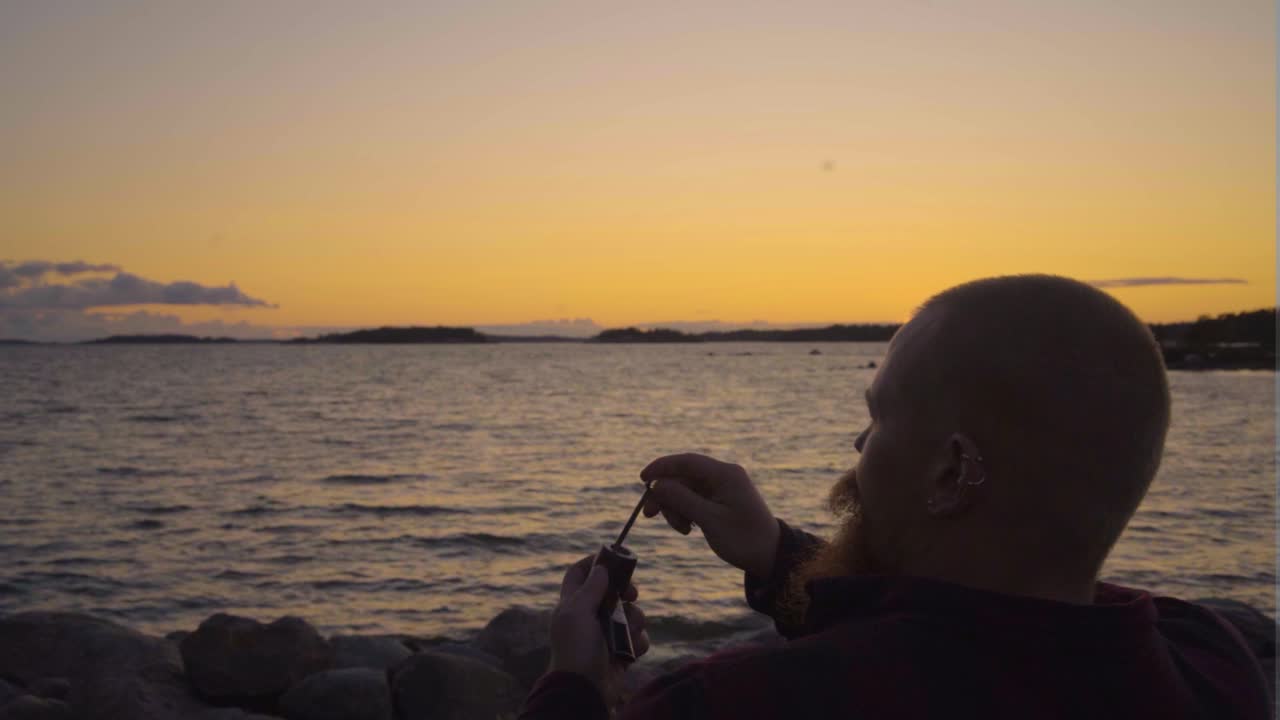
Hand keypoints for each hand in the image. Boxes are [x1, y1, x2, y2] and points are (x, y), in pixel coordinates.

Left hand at [548, 555, 648, 705]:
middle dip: (626, 591)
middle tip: (632, 593)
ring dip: (634, 622)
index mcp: (573, 604)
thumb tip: (600, 568)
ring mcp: (607, 634)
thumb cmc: (576, 649)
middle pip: (613, 591)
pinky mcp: (622, 651)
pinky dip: (638, 643)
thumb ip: (590, 588)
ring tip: (627, 634)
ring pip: (631, 614)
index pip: (579, 574)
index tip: (613, 558)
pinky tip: (631, 651)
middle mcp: (589, 616)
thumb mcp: (577, 613)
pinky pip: (638, 638)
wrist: (584, 689)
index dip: (594, 563)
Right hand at [641, 453, 779, 578]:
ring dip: (676, 508)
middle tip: (650, 515)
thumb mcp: (709, 520)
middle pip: (683, 477)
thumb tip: (657, 484)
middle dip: (666, 495)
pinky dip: (685, 512)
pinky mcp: (719, 500)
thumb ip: (682, 499)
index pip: (687, 461)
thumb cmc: (744, 539)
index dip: (662, 467)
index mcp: (726, 474)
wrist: (769, 556)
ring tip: (682, 530)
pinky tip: (688, 529)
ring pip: (685, 490)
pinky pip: (693, 499)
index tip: (642, 479)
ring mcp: (721, 488)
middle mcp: (723, 476)